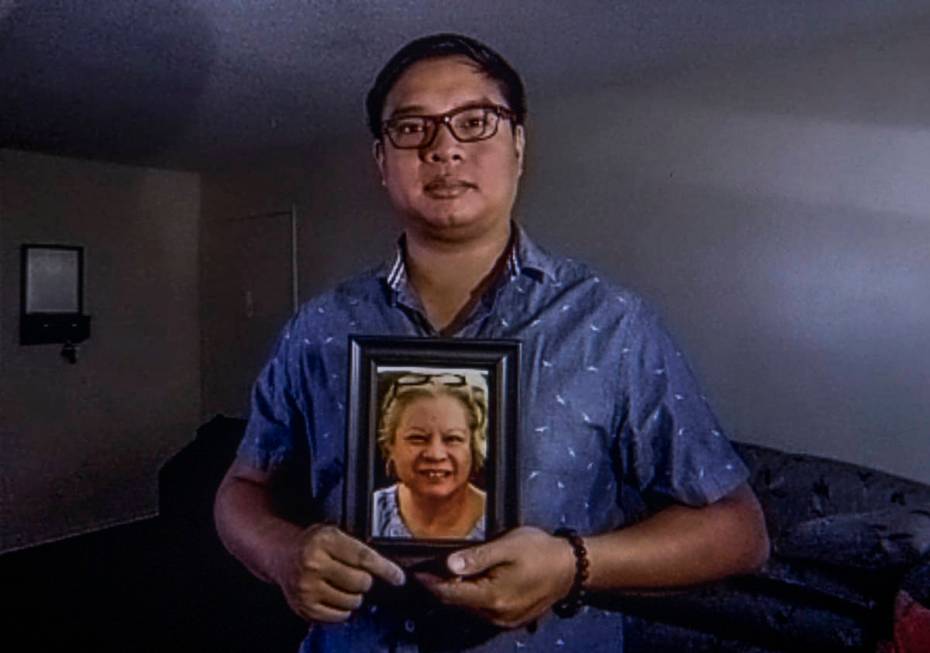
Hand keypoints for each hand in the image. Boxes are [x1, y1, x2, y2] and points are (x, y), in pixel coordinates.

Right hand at [272, 524, 405, 622]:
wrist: (283, 555)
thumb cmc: (314, 544)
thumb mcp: (334, 533)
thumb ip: (358, 547)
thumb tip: (388, 568)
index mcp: (324, 540)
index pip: (363, 557)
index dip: (385, 569)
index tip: (398, 577)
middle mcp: (314, 563)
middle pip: (360, 582)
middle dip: (366, 581)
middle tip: (359, 576)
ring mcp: (307, 587)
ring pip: (352, 602)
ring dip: (355, 596)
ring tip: (344, 586)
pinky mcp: (304, 607)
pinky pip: (339, 616)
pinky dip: (343, 610)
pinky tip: (336, 596)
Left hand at [416, 526, 575, 628]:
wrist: (571, 568)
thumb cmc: (540, 552)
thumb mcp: (507, 547)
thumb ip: (478, 557)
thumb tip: (449, 564)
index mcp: (493, 597)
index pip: (450, 594)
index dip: (431, 583)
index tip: (416, 572)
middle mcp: (496, 615)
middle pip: (458, 602)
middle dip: (442, 586)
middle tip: (428, 568)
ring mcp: (505, 620)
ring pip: (470, 608)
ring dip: (458, 592)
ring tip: (449, 572)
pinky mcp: (512, 619)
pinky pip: (484, 610)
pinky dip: (474, 597)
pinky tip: (474, 581)